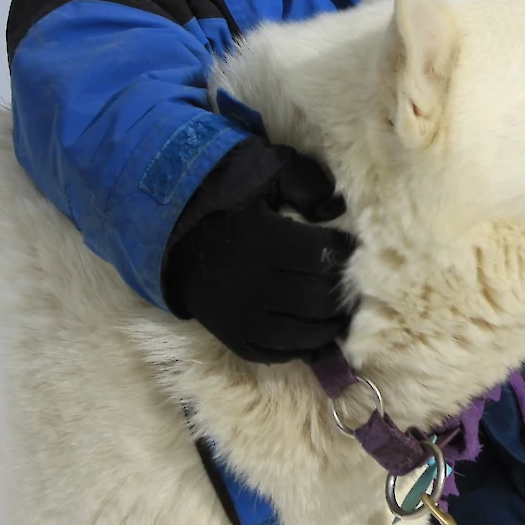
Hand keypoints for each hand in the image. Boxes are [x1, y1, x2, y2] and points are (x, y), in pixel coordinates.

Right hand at [163, 139, 356, 363]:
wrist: (170, 233)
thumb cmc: (227, 199)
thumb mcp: (266, 172)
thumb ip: (306, 184)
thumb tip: (337, 208)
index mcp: (265, 240)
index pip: (324, 256)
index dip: (345, 253)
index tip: (351, 248)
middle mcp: (254, 283)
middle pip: (319, 298)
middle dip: (343, 294)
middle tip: (353, 286)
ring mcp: (241, 314)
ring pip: (302, 332)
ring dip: (330, 326)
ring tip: (340, 313)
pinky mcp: (231, 334)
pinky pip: (274, 352)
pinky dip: (300, 348)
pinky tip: (314, 335)